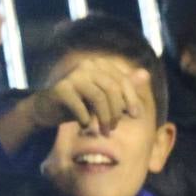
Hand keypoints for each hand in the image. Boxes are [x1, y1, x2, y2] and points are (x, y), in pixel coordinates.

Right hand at [28, 55, 152, 134]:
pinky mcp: (60, 89)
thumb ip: (124, 86)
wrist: (50, 109)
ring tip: (104, 130)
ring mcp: (72, 75)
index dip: (132, 99)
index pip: (123, 81)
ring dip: (104, 118)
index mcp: (100, 65)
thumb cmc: (83, 102)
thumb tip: (146, 74)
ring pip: (99, 98)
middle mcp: (87, 65)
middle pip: (112, 89)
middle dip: (117, 112)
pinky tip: (86, 125)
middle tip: (113, 128)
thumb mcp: (107, 96)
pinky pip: (81, 106)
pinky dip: (87, 119)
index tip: (135, 116)